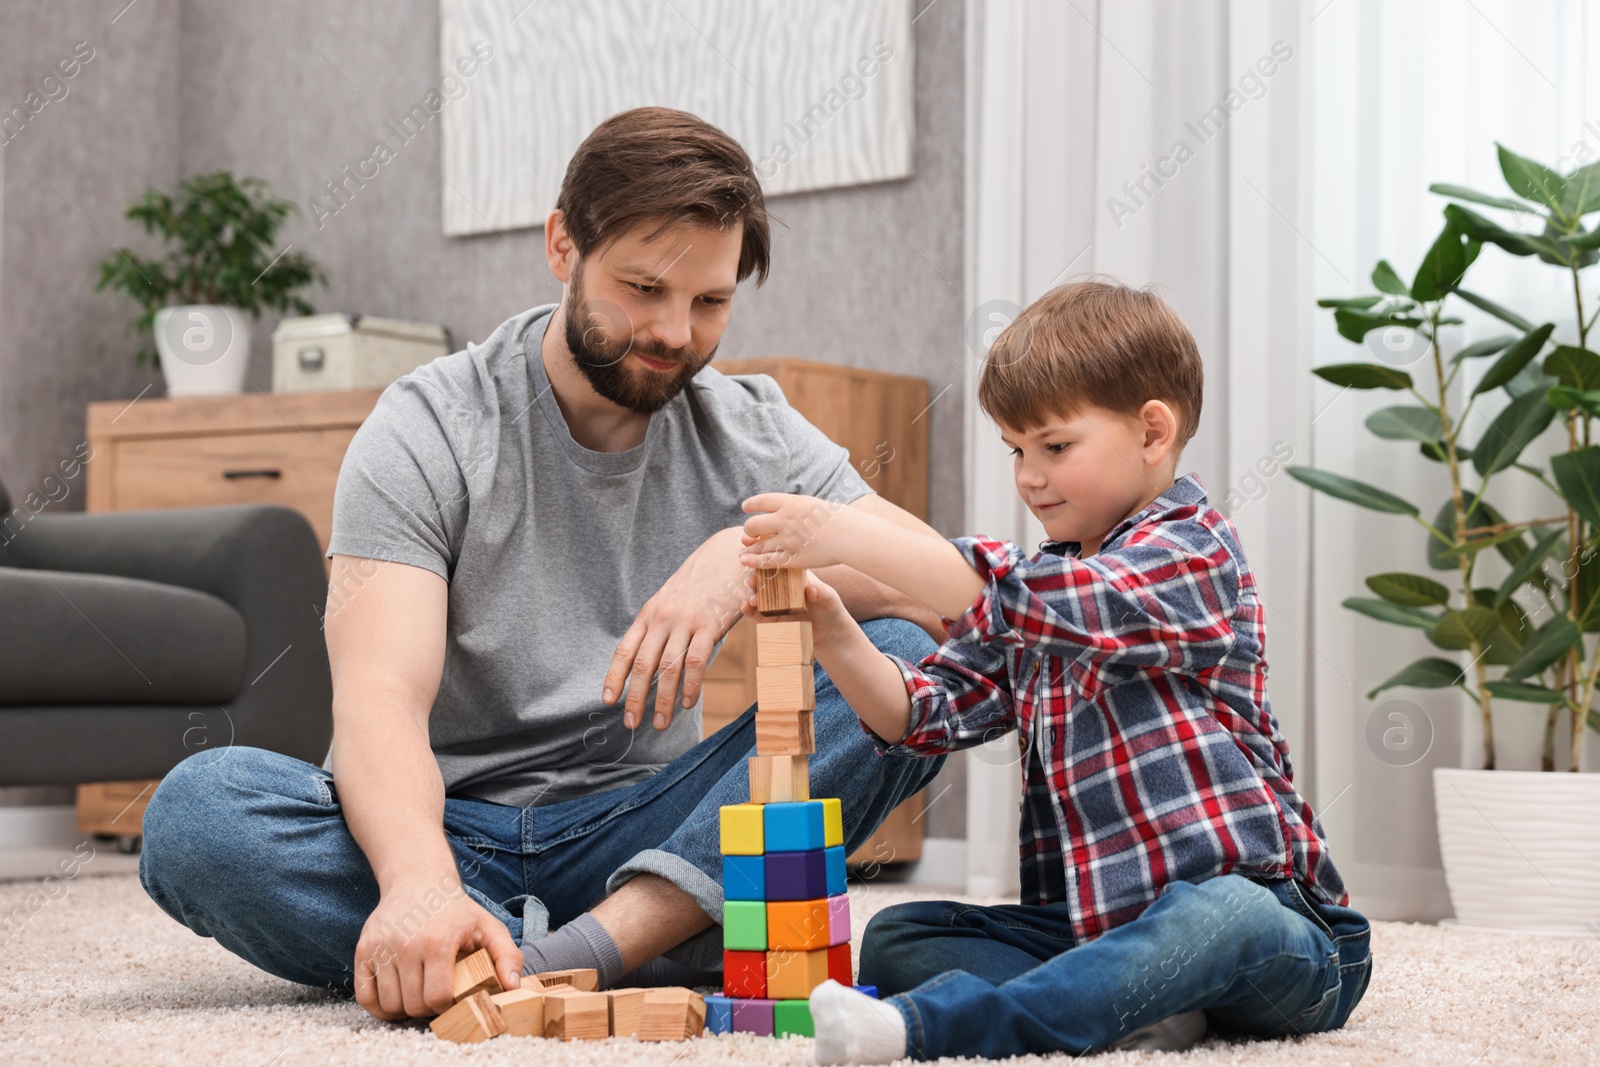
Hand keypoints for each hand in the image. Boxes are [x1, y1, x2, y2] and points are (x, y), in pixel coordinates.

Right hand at [353, 879, 522, 1019]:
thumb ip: (507, 956)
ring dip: (404, 1007)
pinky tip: (396, 997)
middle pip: (413, 1005)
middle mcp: (405, 945)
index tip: (452, 997)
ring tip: (418, 994)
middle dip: (427, 1008)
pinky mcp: (363, 950)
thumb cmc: (456, 910)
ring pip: (389, 1004)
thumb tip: (512, 987)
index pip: (437, 998)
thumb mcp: (489, 926)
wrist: (418, 881)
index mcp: (438, 941)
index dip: (447, 1005)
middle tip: (435, 996)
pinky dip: (379, 1006)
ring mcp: (381, 947)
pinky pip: (365, 996)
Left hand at [603, 526, 745, 729]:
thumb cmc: (701, 584)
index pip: (625, 649)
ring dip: (663, 699)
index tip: (608, 700)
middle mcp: (663, 618)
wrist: (728, 555)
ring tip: (660, 723)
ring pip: (668, 667)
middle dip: (636, 697)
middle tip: (632, 723)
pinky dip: (691, 686)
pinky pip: (696, 661)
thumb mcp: (672, 601)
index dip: (614, 676)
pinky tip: (689, 703)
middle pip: (644, 664)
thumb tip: (654, 663)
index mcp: (649, 613)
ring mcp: (686, 621)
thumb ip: (661, 628)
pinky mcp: (710, 624)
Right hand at [738, 568, 857, 652]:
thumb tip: (810, 589)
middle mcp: (783, 587)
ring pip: (758, 594)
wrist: (830, 635)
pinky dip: (749, 610)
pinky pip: (757, 613)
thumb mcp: (829, 599)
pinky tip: (746, 606)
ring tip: (752, 598)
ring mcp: (775, 602)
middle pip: (765, 578)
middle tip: (752, 581)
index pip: (779, 564)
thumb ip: (821, 593)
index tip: (758, 557)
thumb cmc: (831, 610)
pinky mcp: (771, 619)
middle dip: (755, 578)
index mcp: (795, 576)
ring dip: (752, 594)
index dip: (767, 559)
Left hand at [739, 492, 857, 571]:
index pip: (761, 501)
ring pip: (757, 546)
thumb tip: (783, 509)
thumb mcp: (813, 504)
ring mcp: (787, 541)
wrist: (851, 535)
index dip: (750, 504)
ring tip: (743, 551)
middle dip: (749, 530)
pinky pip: (767, 562)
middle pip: (753, 525)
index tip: (745, 507)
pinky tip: (745, 561)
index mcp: (790, 503)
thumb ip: (795, 507)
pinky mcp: (792, 559)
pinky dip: (753, 562)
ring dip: (748, 549)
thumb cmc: (838, 519)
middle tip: (750, 533)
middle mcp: (785, 520)